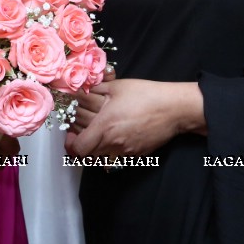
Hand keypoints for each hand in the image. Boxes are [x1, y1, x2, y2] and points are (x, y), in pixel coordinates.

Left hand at [65, 79, 204, 158]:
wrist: (172, 109)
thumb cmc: (145, 95)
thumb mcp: (117, 86)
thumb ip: (95, 91)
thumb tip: (81, 91)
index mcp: (105, 126)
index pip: (79, 147)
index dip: (71, 143)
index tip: (71, 132)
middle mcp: (113, 143)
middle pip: (87, 153)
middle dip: (81, 141)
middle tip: (81, 127)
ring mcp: (125, 151)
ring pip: (100, 157)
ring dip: (95, 147)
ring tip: (97, 133)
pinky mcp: (136, 154)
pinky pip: (116, 157)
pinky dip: (110, 150)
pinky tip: (113, 137)